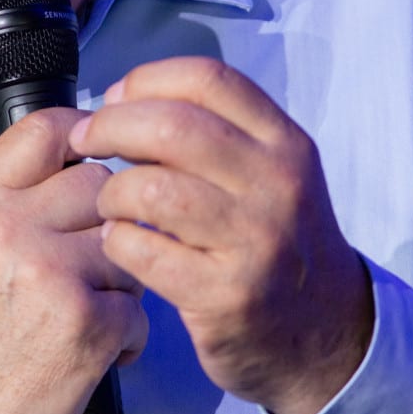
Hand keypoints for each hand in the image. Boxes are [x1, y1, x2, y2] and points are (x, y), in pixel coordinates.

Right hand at [0, 107, 147, 413]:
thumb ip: (10, 197)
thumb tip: (73, 150)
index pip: (46, 130)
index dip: (81, 138)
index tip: (86, 162)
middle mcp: (11, 230)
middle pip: (100, 185)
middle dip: (103, 222)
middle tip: (83, 263)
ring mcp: (51, 275)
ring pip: (128, 244)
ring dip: (120, 280)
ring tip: (87, 310)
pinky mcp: (88, 324)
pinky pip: (139, 307)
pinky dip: (125, 335)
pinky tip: (94, 349)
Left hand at [68, 58, 372, 413]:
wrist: (326, 334)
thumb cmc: (278, 243)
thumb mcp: (271, 175)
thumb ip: (216, 135)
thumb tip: (126, 102)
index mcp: (285, 144)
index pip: (207, 79)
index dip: (147, 80)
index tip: (115, 98)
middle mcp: (277, 185)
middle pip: (173, 127)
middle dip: (110, 127)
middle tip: (85, 142)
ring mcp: (255, 242)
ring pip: (152, 189)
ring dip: (110, 192)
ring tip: (108, 204)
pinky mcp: (226, 294)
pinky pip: (143, 250)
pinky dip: (116, 241)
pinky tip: (119, 243)